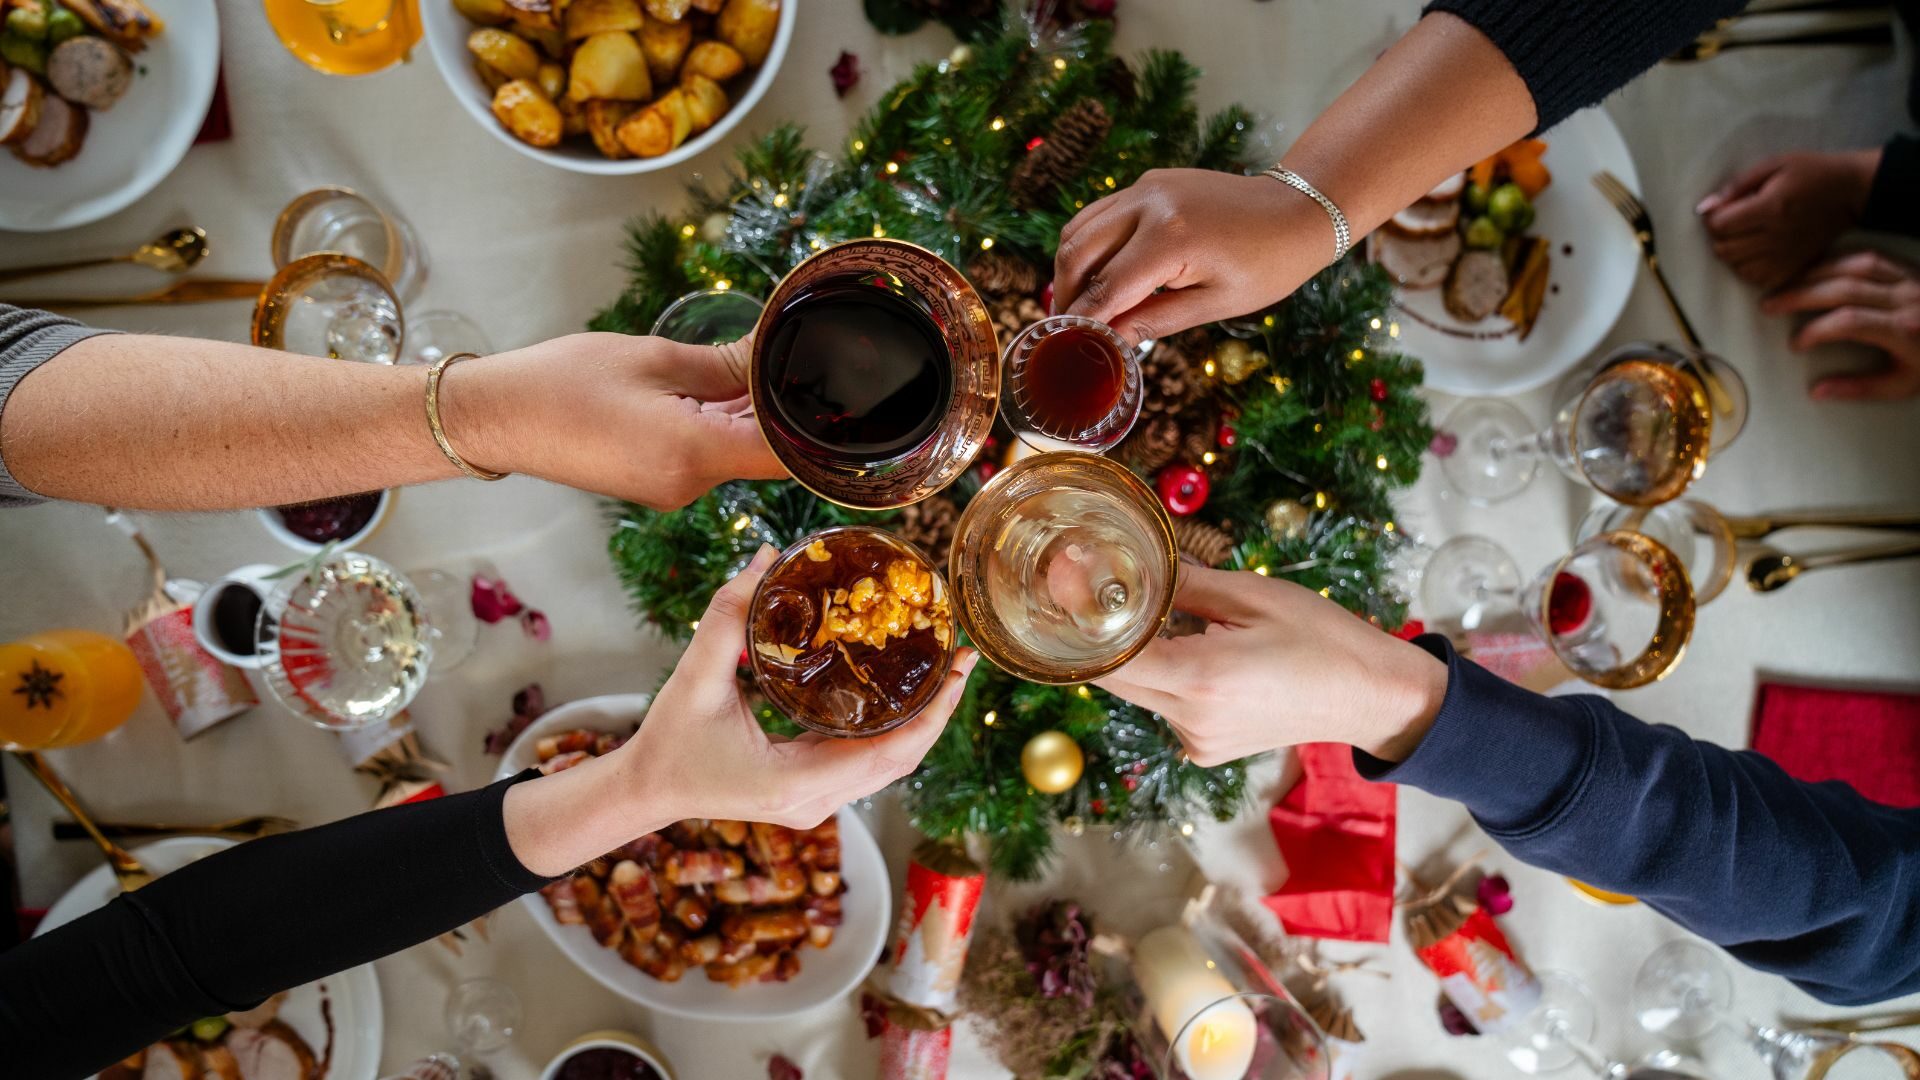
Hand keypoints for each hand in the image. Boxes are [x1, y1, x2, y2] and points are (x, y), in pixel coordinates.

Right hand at [451, 333, 785, 509]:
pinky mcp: (655, 482)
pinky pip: (705, 454)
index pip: (784, 454)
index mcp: (694, 455)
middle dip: (783, 410)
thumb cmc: (564, 382)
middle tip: (801, 358)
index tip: (837, 391)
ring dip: (748, 413)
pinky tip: (719, 385)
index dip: (817, 427)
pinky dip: (718, 424)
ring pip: (734, 452)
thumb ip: (725, 365)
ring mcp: (671, 489)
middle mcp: (688, 485)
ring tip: (757, 361)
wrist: (497, 418)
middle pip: (763, 454)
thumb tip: (773, 357)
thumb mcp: (655, 360)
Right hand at [617, 545, 977, 828]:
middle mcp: (815, 800)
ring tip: (944, 674)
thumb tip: (766, 556)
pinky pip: (867, 766)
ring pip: (888, 767)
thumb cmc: (668, 741)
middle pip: (901, 761)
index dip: (932, 714)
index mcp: (797, 781)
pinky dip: (892, 733)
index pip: (890, 752)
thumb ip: (729, 616)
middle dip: (938, 713)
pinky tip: (903, 697)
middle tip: (962, 660)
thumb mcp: (695, 676)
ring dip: (920, 724)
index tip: (958, 671)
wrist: (644, 790)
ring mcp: (815, 803)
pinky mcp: (810, 794)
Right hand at [1051, 169, 1332, 342]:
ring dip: (1070, 267)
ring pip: (1080, 227)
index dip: (1083, 320)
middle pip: (1078, 252)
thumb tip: (1108, 340)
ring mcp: (1146, 187)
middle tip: (1063, 327)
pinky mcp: (1149, 182)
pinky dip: (1089, 243)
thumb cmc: (1267, 265)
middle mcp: (1149, 203)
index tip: (1064, 344)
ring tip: (1076, 302)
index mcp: (1171, 239)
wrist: (1296, 209)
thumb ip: (1154, 321)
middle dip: (1065, 293)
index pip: (1107, 288)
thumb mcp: (1214, 305)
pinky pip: (1101, 213)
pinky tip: (1097, 272)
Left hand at [1093, 565, 1446, 764]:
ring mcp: (1197, 742)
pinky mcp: (1205, 751)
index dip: (1081, 624)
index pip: (1110, 658)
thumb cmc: (1321, 637)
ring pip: (1139, 693)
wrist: (1368, 696)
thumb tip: (1131, 560)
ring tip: (1163, 617)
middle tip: (1101, 590)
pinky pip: (1164, 708)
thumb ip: (1182, 582)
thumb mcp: (1252, 594)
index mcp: (1201, 678)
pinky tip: (1198, 654)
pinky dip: (1166, 679)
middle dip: (1105, 637)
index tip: (1067, 587)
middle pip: (1116, 679)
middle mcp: (1191, 720)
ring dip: (1139, 657)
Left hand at [1699, 149, 1880, 289]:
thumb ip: (1736, 186)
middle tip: (1731, 222)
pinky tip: (1755, 251)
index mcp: (1772, 207)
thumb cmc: (1810, 173)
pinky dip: (1747, 268)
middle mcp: (1778, 236)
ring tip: (1744, 235)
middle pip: (1723, 249)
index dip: (1712, 216)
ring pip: (1736, 267)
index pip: (1719, 225)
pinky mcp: (1794, 267)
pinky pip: (1756, 279)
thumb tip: (1704, 208)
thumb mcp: (1774, 165)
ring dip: (1731, 253)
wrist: (1850, 192)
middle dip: (1718, 235)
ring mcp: (1787, 255)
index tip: (1722, 208)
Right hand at [1762, 249, 1919, 399]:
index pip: (1850, 322)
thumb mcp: (1905, 385)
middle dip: (1801, 295)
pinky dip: (1837, 260)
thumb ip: (1860, 388)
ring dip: (1814, 273)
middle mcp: (1907, 299)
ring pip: (1853, 266)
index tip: (1796, 344)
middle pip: (1844, 288)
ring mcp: (1909, 279)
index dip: (1816, 330)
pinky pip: (1868, 255)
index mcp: (1905, 330)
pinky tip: (1816, 269)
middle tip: (1769, 304)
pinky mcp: (1909, 267)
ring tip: (1785, 284)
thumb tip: (1817, 391)